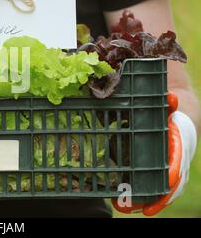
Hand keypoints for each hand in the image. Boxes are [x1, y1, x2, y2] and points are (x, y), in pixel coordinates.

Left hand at [112, 91, 196, 215]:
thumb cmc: (173, 116)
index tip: (164, 188)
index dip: (170, 180)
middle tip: (137, 208)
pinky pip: (150, 188)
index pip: (177, 168)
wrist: (183, 122)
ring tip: (123, 208)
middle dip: (154, 199)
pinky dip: (139, 197)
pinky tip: (122, 204)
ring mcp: (169, 172)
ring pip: (158, 192)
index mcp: (178, 151)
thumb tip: (171, 96)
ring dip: (142, 201)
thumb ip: (170, 105)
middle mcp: (175, 165)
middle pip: (167, 187)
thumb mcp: (172, 110)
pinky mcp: (158, 173)